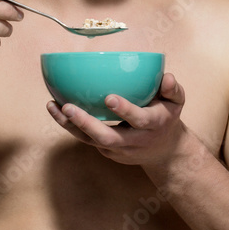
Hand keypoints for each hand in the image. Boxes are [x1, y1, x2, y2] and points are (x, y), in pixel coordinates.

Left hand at [46, 73, 186, 165]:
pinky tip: (56, 108)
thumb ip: (173, 89)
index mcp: (152, 125)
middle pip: (108, 137)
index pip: (139, 120)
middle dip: (86, 123)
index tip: (109, 97)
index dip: (125, 110)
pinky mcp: (107, 151)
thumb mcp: (176, 102)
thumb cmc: (167, 117)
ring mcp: (118, 149)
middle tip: (69, 107)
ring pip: (91, 141)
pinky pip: (86, 139)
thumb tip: (167, 77)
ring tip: (52, 106)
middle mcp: (134, 141)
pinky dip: (70, 126)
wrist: (164, 152)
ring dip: (70, 125)